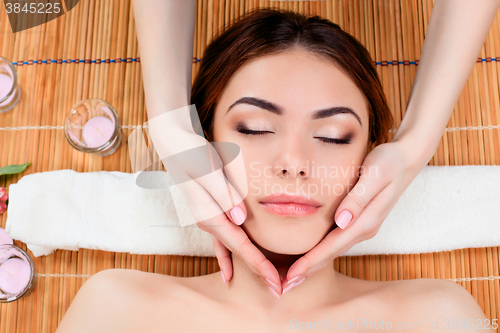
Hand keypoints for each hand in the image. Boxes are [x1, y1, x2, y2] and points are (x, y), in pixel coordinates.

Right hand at [131, 107, 281, 293]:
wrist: (173, 143)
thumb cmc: (192, 153)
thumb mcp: (208, 169)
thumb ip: (225, 194)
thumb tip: (241, 219)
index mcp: (210, 214)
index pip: (239, 246)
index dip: (259, 266)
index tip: (275, 283)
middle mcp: (208, 220)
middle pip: (238, 252)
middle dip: (259, 271)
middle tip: (279, 290)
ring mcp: (208, 217)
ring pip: (232, 247)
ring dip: (249, 264)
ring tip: (266, 281)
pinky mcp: (210, 211)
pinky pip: (223, 239)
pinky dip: (229, 256)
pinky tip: (230, 271)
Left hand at [280, 139, 425, 291]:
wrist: (404, 161)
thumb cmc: (388, 163)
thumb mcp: (374, 174)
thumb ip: (359, 197)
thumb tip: (342, 220)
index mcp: (366, 220)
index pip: (333, 246)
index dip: (311, 261)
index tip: (292, 275)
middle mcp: (364, 229)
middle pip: (331, 254)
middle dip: (308, 270)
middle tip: (285, 286)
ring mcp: (362, 227)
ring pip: (333, 250)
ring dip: (313, 265)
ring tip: (292, 277)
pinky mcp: (358, 222)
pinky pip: (336, 242)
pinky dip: (321, 252)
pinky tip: (308, 257)